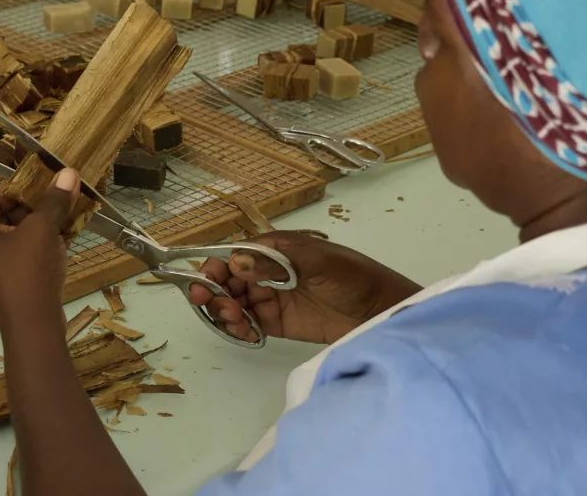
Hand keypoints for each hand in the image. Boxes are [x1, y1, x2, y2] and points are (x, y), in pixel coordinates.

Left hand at [0, 168, 80, 329]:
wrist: (33, 324)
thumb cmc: (28, 269)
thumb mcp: (43, 228)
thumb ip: (54, 200)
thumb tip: (69, 171)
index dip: (18, 189)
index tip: (43, 186)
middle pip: (2, 217)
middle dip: (32, 208)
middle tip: (57, 201)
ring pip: (13, 238)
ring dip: (39, 227)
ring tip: (64, 218)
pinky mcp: (2, 286)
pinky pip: (18, 257)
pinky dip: (38, 248)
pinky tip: (63, 241)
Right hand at [188, 231, 422, 343]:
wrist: (381, 311)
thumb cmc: (352, 277)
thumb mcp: (317, 263)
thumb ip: (276, 263)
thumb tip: (237, 262)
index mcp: (274, 250)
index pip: (233, 256)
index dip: (215, 269)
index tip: (205, 286)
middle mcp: (267, 272)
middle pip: (227, 281)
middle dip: (216, 294)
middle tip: (221, 310)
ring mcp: (271, 298)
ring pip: (233, 303)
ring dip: (225, 313)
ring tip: (237, 324)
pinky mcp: (278, 322)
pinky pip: (248, 324)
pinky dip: (240, 329)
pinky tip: (246, 335)